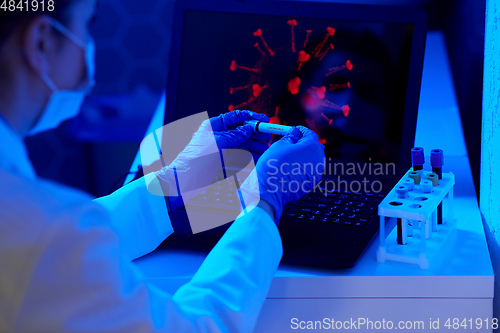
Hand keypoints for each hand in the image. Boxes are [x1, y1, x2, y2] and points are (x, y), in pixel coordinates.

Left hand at [155, 110, 269, 203]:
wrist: (185, 180)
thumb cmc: (195, 158)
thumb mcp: (218, 142)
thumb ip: (235, 135)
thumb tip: (248, 129)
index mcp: (213, 126)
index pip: (235, 117)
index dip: (251, 118)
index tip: (264, 121)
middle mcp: (218, 136)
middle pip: (241, 131)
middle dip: (255, 133)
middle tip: (267, 137)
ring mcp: (221, 150)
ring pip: (242, 145)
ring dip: (254, 146)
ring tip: (266, 149)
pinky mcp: (223, 163)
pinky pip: (239, 157)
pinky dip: (249, 157)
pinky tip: (258, 157)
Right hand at [240, 126, 324, 223]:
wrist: (270, 190)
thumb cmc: (273, 166)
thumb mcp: (280, 145)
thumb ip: (291, 137)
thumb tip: (295, 133)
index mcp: (312, 147)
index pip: (310, 134)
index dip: (301, 131)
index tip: (294, 131)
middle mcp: (318, 159)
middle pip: (314, 147)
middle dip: (304, 143)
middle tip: (291, 143)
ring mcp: (316, 173)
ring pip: (312, 160)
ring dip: (304, 156)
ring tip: (289, 157)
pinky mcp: (312, 183)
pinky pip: (309, 171)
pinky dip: (302, 168)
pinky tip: (291, 169)